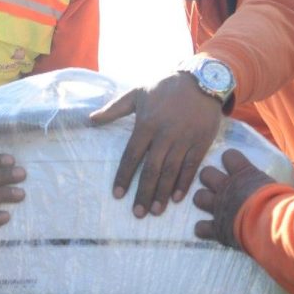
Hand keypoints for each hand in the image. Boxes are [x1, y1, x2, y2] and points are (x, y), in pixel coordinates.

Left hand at [90, 71, 224, 216]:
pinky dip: (184, 183)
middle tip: (137, 213)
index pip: (132, 155)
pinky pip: (191, 167)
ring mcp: (184, 139)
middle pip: (152, 169)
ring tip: (155, 211)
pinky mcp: (201, 142)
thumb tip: (90, 119)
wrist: (202, 80)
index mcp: (147, 123)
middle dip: (144, 192)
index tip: (118, 195)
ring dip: (163, 193)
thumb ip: (114, 108)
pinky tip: (177, 199)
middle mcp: (165, 134)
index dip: (124, 176)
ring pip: (171, 171)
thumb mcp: (138, 93)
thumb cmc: (166, 87)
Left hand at [193, 150, 275, 247]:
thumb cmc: (281, 204)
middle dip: (209, 178)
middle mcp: (226, 188)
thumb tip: (288, 185)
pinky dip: (203, 229)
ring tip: (211, 205)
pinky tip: (209, 229)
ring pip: (198, 197)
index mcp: (243, 174)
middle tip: (217, 185)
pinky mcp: (216, 227)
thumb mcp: (278, 187)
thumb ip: (271, 185)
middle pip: (205, 174)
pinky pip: (200, 227)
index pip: (229, 155)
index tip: (233, 164)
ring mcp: (218, 207)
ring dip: (203, 200)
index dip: (230, 159)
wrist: (272, 225)